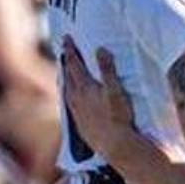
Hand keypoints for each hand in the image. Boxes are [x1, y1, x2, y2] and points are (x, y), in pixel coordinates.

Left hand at [61, 37, 134, 155]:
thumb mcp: (116, 90)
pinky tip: (74, 101)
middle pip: (67, 77)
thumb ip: (108, 69)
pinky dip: (70, 97)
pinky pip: (70, 106)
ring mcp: (77, 113)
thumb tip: (100, 49)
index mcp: (84, 88)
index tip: (66, 38)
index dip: (70, 50)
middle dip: (66, 63)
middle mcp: (76, 99)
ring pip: (67, 92)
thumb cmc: (119, 117)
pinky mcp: (80, 125)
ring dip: (66, 80)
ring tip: (66, 75)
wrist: (116, 146)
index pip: (74, 64)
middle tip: (65, 53)